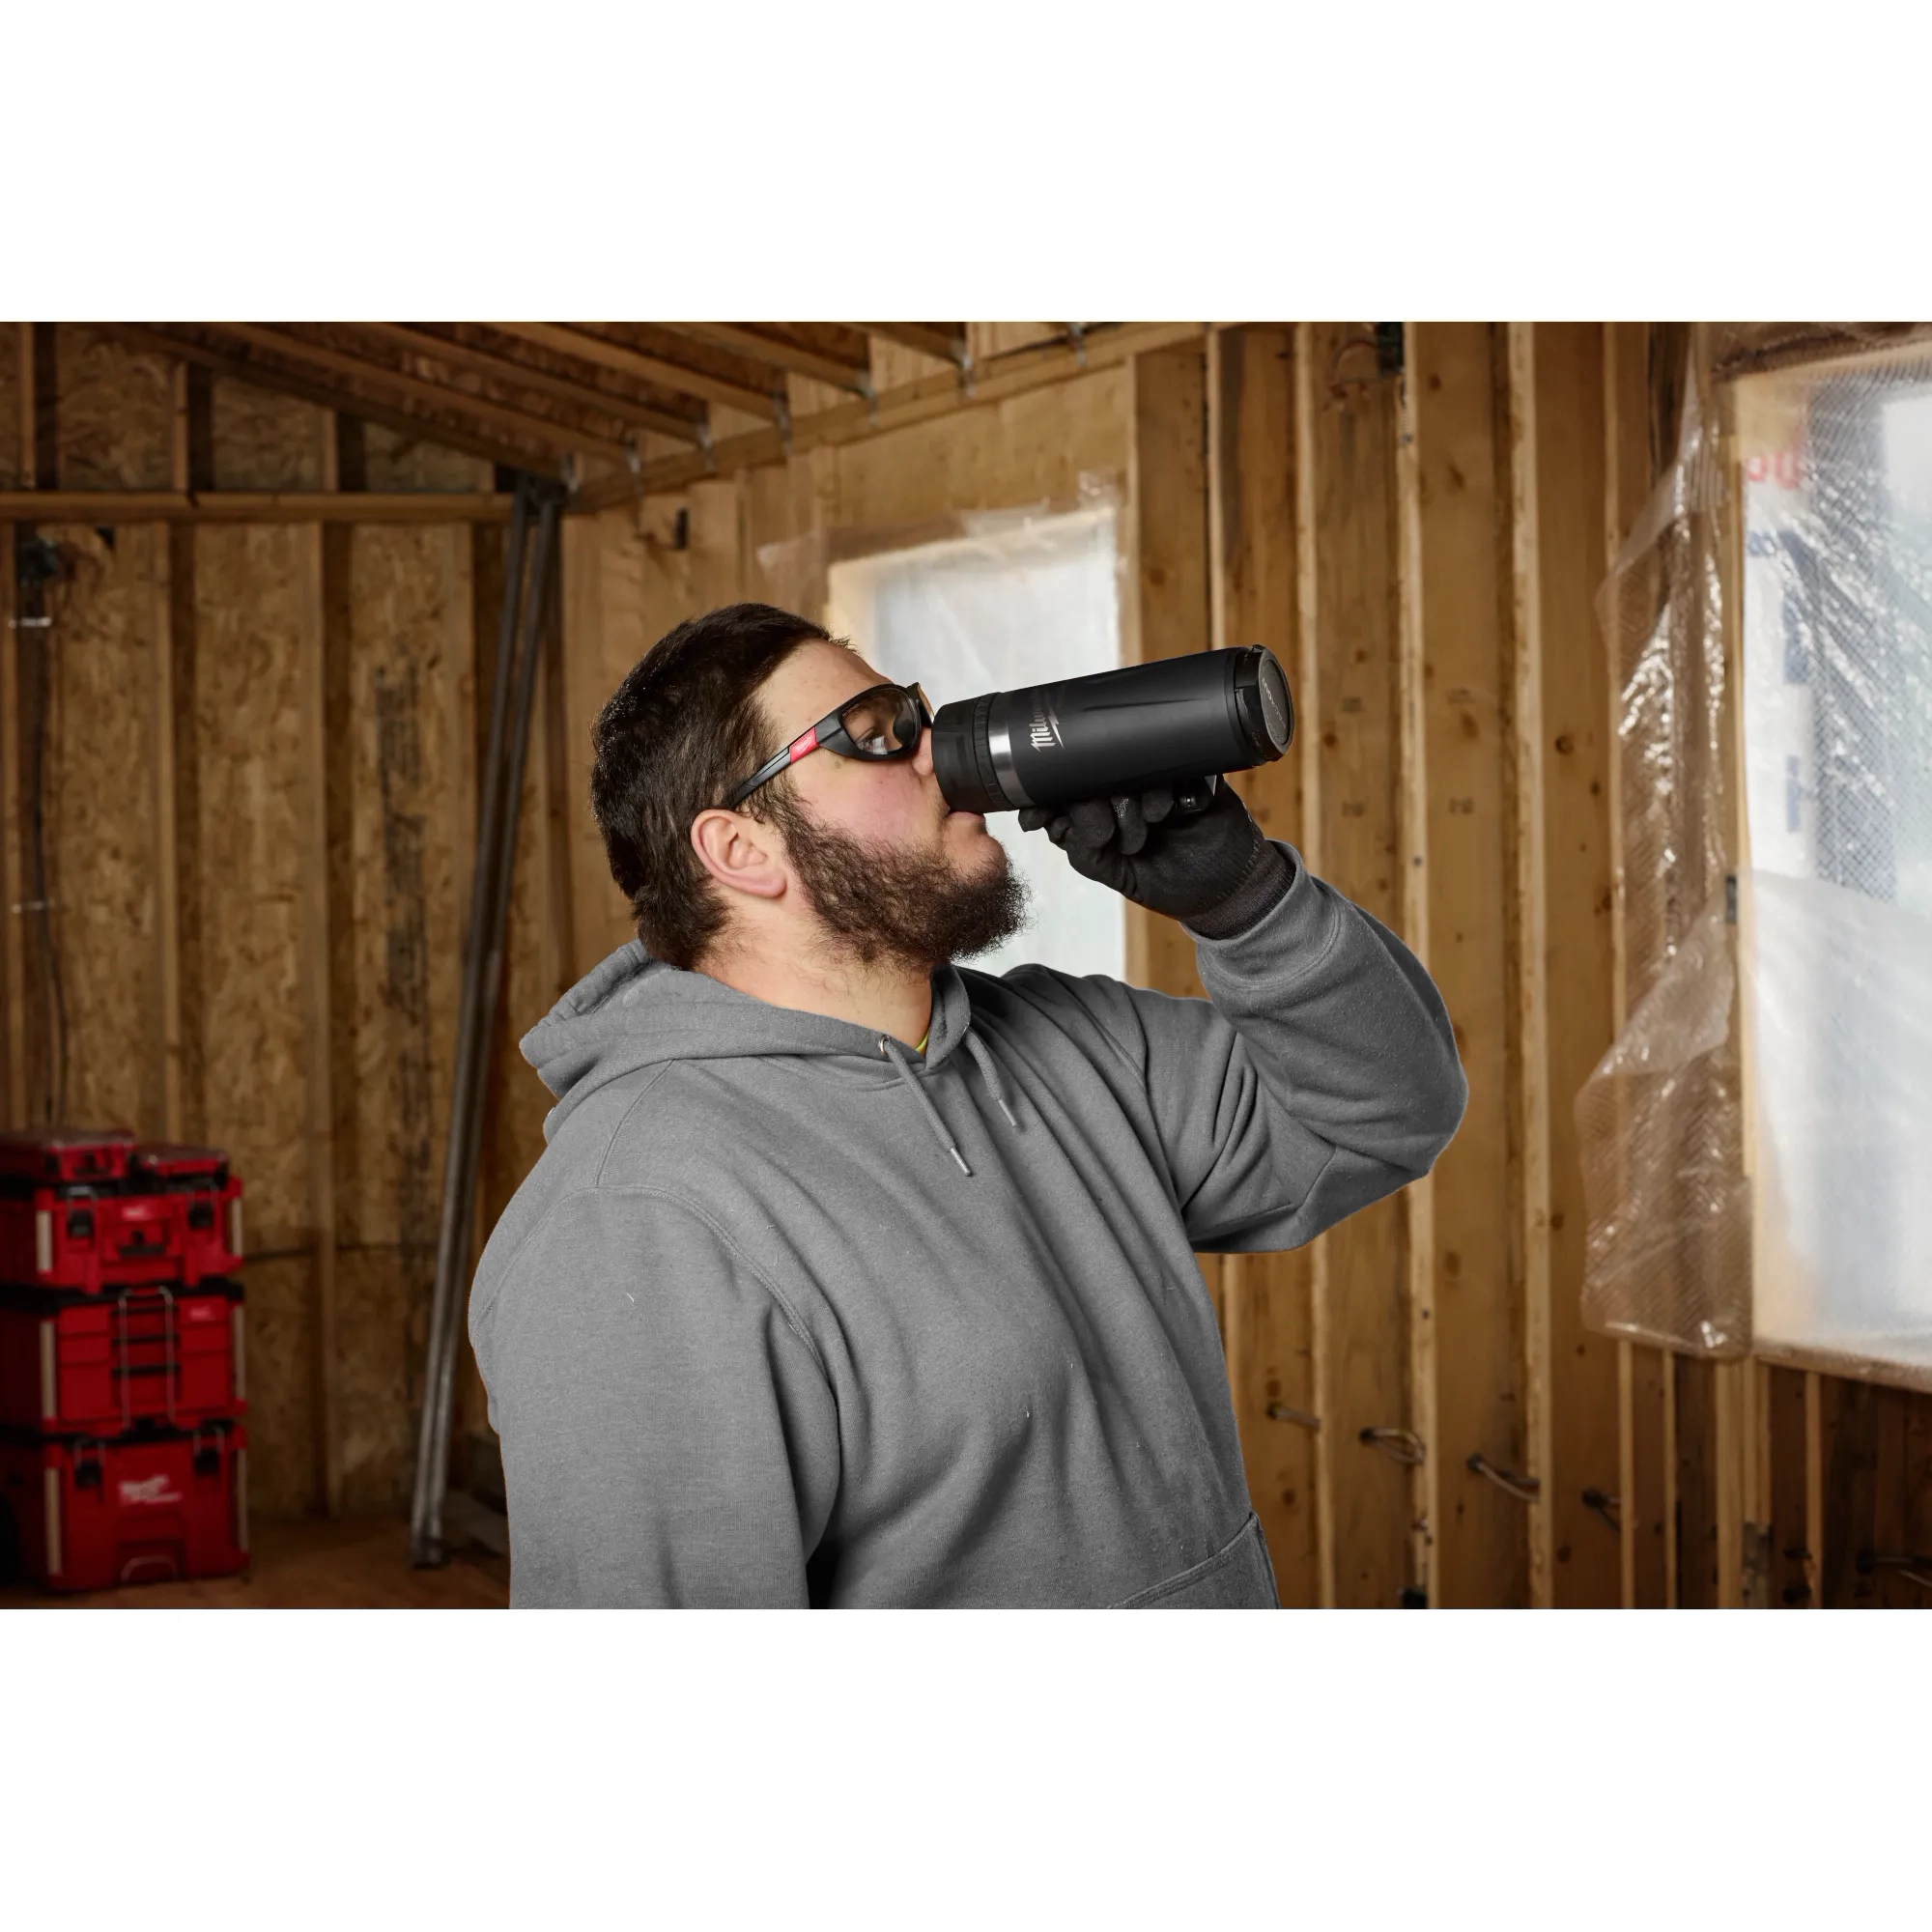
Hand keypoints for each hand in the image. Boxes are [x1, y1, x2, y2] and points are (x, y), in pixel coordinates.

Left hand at [1018, 776, 1285, 929]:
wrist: (1229, 888)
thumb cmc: (1170, 882)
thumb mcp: (1123, 877)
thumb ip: (1088, 854)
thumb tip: (1061, 824)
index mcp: (1102, 812)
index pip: (1068, 791)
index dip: (1058, 800)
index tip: (1061, 822)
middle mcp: (1125, 789)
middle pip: (1096, 772)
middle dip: (1103, 802)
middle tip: (1127, 837)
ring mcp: (1160, 779)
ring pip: (1134, 763)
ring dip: (1144, 795)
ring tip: (1160, 820)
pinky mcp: (1196, 774)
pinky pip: (1182, 765)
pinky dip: (1181, 789)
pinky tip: (1188, 808)